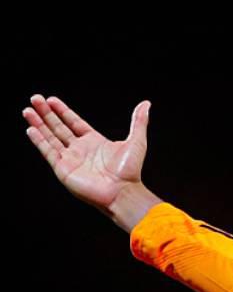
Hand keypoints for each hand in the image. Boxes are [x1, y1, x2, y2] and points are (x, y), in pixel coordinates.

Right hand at [23, 95, 155, 222]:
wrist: (122, 192)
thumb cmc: (130, 171)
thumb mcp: (136, 141)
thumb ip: (138, 122)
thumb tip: (146, 104)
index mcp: (95, 142)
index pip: (74, 122)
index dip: (62, 111)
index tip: (51, 100)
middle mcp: (81, 149)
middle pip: (59, 127)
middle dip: (46, 113)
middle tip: (35, 98)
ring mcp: (71, 159)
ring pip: (50, 137)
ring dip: (39, 124)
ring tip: (27, 110)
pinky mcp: (63, 169)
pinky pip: (48, 152)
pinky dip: (39, 140)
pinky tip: (31, 129)